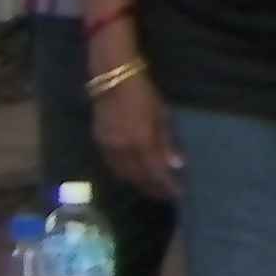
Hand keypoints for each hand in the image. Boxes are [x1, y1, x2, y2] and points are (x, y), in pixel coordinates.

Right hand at [91, 72, 180, 200]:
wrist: (112, 81)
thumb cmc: (144, 95)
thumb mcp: (162, 116)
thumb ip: (167, 143)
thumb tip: (176, 166)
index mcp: (141, 142)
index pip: (156, 173)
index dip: (166, 186)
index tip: (177, 194)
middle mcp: (123, 150)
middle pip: (139, 178)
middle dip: (152, 188)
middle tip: (165, 195)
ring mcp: (108, 148)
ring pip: (124, 175)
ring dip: (138, 183)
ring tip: (151, 188)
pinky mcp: (98, 143)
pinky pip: (112, 166)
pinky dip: (124, 174)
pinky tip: (132, 174)